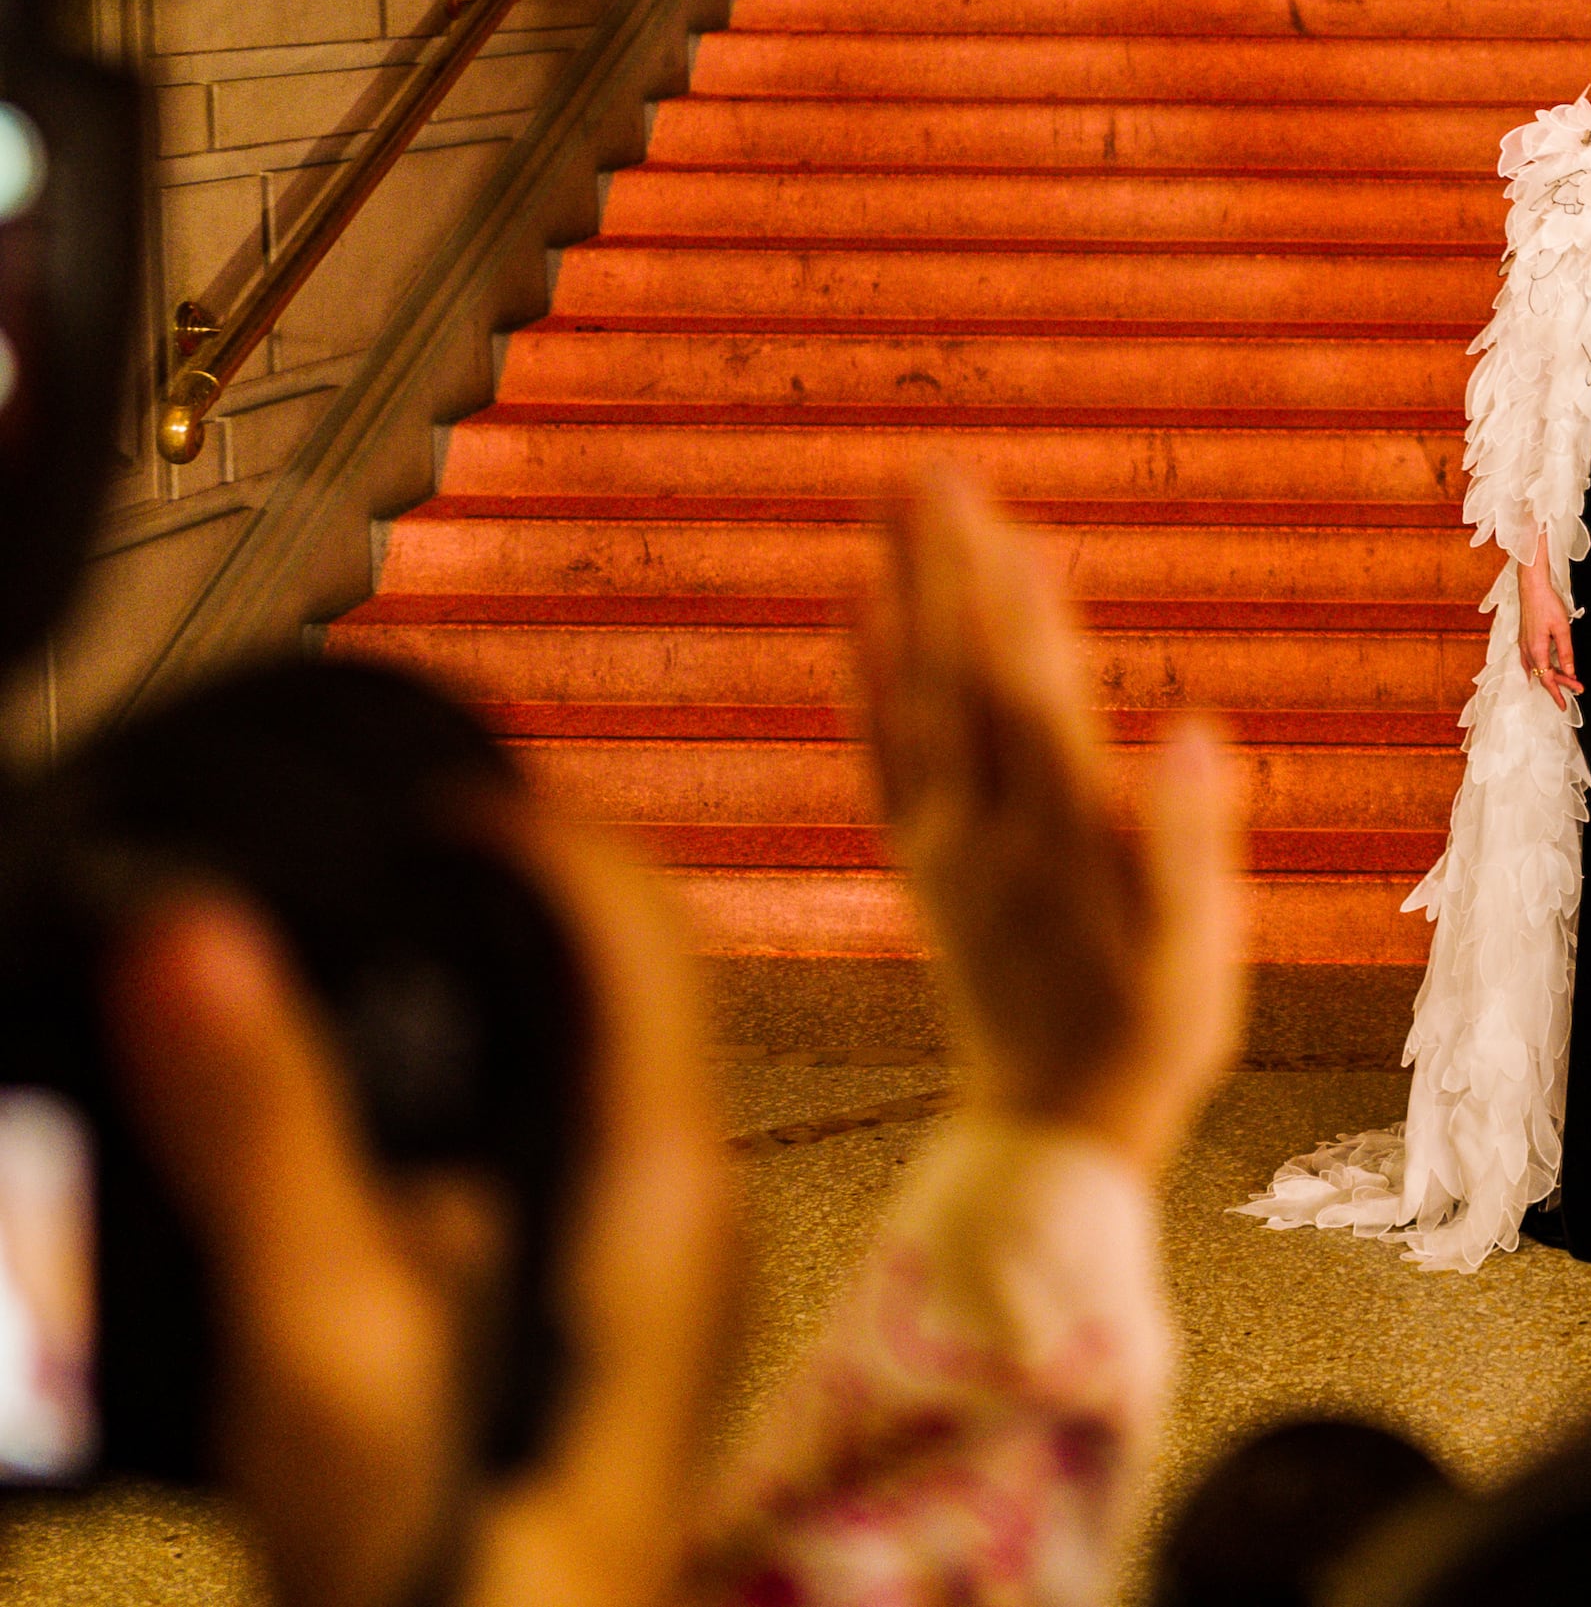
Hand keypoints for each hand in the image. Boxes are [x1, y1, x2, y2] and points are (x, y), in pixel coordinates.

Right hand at [106, 814, 738, 1606]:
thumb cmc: (448, 1576)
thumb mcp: (326, 1347)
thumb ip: (261, 1138)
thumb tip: (192, 939)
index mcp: (657, 1182)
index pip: (638, 924)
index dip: (537, 825)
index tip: (425, 782)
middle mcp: (678, 1215)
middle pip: (620, 983)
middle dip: (508, 892)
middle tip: (382, 840)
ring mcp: (643, 1278)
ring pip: (590, 1071)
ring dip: (494, 989)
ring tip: (363, 944)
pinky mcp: (592, 1335)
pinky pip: (554, 1157)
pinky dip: (477, 1090)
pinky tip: (371, 1122)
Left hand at [860, 464, 1242, 1177]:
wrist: (1053, 1132)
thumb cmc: (1153, 1033)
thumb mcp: (1198, 952)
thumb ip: (1192, 842)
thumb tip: (1192, 731)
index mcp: (1061, 835)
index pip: (1033, 696)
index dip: (1018, 605)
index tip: (1004, 517)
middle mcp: (986, 828)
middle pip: (961, 673)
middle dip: (948, 567)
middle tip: (931, 469)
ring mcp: (944, 844)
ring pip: (914, 697)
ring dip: (902, 594)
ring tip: (891, 504)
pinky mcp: (923, 863)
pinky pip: (881, 752)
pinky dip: (864, 676)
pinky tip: (854, 609)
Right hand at [1516, 553, 1580, 700]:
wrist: (1531, 588)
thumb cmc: (1547, 605)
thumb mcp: (1562, 629)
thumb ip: (1566, 652)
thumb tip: (1570, 672)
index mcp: (1537, 651)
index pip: (1548, 679)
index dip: (1558, 693)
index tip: (1565, 705)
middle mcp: (1527, 651)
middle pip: (1543, 676)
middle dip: (1560, 684)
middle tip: (1578, 688)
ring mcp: (1523, 646)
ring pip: (1536, 669)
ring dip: (1550, 676)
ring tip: (1566, 681)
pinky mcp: (1523, 640)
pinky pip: (1529, 662)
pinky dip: (1538, 670)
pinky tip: (1540, 671)